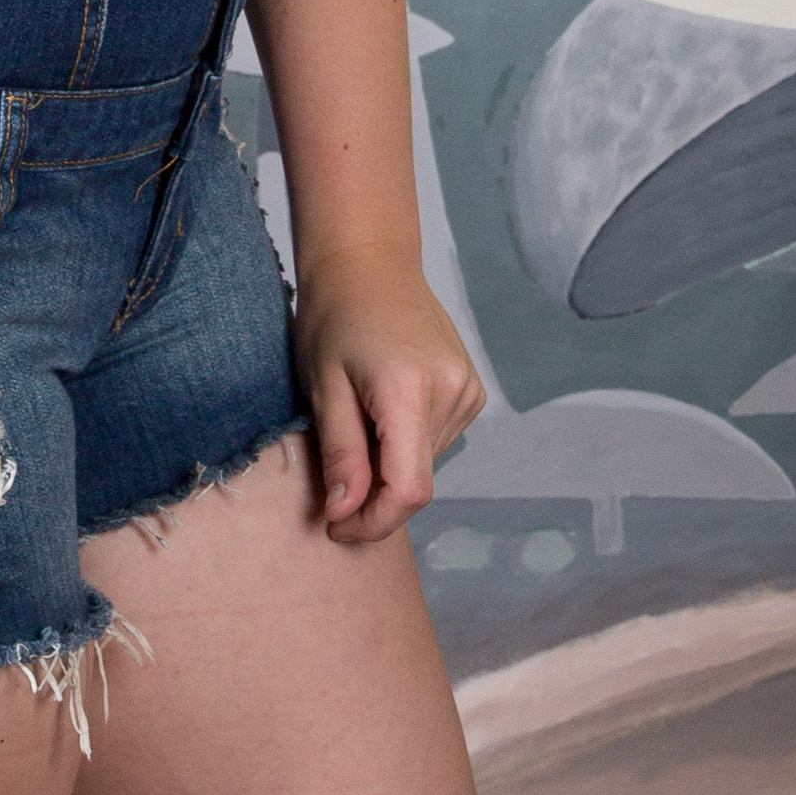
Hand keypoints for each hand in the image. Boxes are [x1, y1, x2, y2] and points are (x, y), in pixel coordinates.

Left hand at [292, 246, 486, 544]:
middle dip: (374, 499)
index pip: (408, 489)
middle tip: (333, 487)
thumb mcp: (323, 388)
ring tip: (356, 430)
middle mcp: (451, 392)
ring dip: (389, 470)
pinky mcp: (472, 391)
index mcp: (410, 389)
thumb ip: (340, 454)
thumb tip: (346, 515)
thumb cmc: (334, 319)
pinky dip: (406, 447)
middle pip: (417, 481)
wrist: (369, 265)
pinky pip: (436, 441)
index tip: (338, 530)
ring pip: (426, 465)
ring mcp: (468, 391)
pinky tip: (382, 416)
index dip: (374, 523)